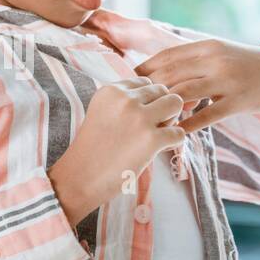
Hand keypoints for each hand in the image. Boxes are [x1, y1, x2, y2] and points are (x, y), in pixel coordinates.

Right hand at [48, 78, 185, 225]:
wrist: (80, 178)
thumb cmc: (93, 149)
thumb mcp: (101, 112)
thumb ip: (124, 101)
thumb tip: (159, 97)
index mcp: (111, 91)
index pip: (145, 82)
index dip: (148, 100)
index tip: (138, 117)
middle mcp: (125, 100)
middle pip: (163, 90)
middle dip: (162, 108)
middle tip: (151, 128)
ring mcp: (139, 118)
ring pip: (176, 103)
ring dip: (172, 119)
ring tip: (158, 134)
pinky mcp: (151, 140)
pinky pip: (179, 132)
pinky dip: (174, 141)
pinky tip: (160, 149)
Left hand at [133, 38, 259, 133]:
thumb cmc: (247, 65)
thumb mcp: (220, 54)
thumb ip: (193, 61)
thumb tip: (159, 73)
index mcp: (207, 46)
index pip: (167, 56)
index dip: (145, 70)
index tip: (128, 83)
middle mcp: (215, 60)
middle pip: (171, 74)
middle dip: (149, 91)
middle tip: (133, 106)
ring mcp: (227, 80)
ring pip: (185, 93)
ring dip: (165, 107)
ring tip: (150, 120)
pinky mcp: (238, 100)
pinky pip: (207, 114)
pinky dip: (188, 124)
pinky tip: (175, 132)